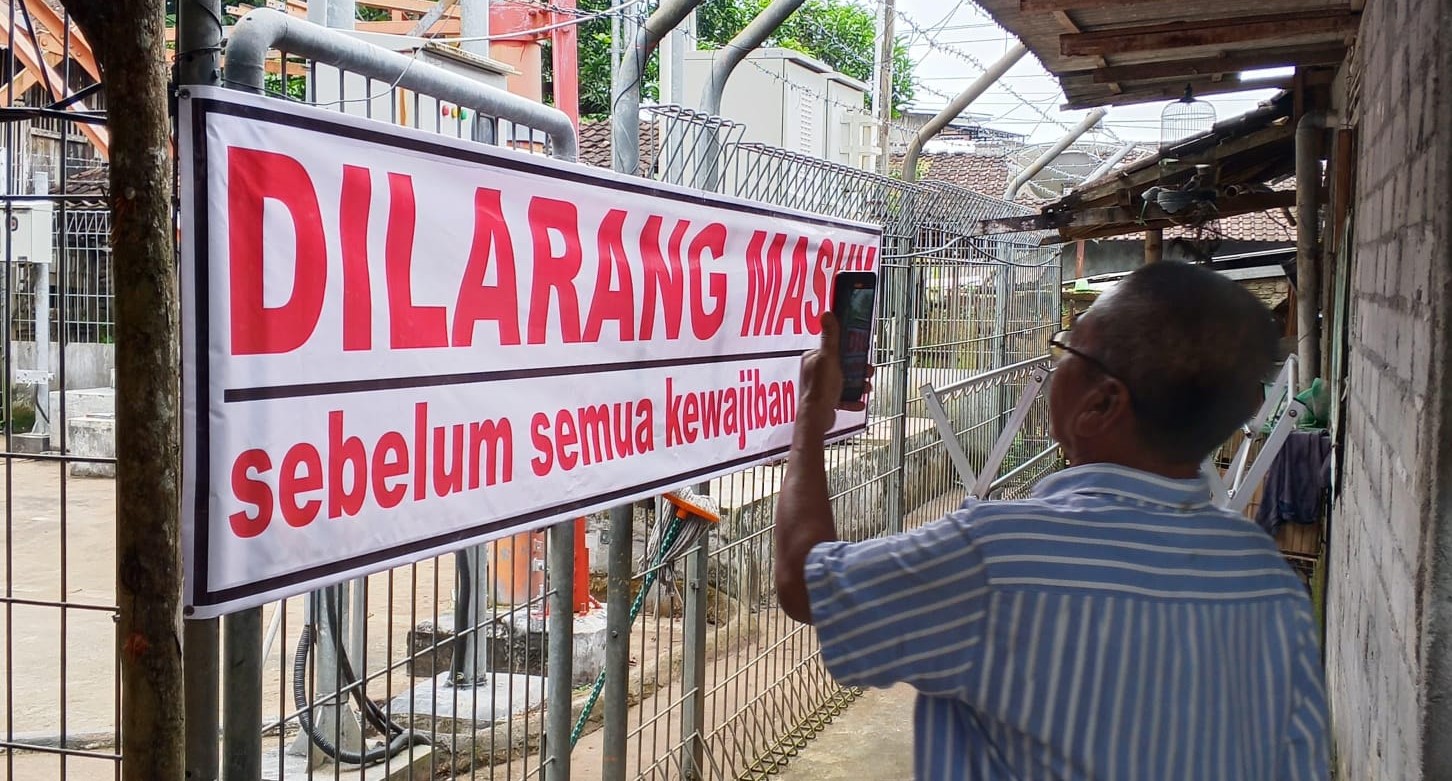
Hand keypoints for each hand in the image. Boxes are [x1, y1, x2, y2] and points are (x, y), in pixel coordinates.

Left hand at [797, 311, 873, 436]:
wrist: (817, 418)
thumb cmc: (821, 388)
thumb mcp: (829, 358)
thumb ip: (830, 337)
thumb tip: (827, 313)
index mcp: (812, 358)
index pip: (833, 348)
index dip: (849, 350)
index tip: (861, 353)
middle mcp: (814, 371)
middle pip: (841, 365)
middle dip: (857, 370)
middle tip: (867, 372)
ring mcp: (819, 386)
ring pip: (844, 381)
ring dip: (857, 384)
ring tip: (866, 388)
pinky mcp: (825, 401)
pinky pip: (842, 397)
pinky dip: (851, 400)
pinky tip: (859, 402)